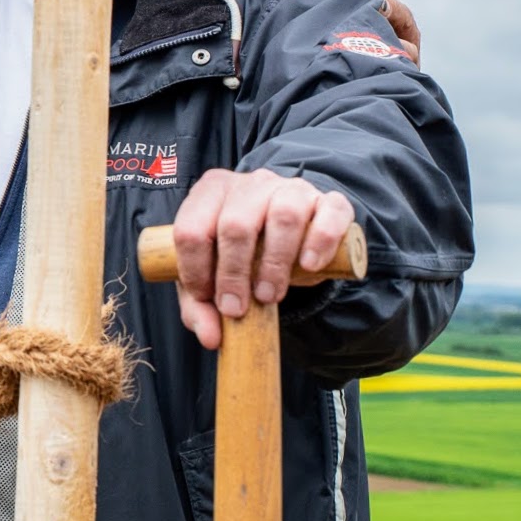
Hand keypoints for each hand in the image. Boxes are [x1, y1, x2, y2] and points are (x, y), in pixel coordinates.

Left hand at [169, 167, 356, 350]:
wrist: (293, 233)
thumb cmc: (245, 253)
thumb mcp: (214, 275)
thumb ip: (200, 306)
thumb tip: (210, 338)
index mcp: (211, 192)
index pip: (191, 229)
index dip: (195, 270)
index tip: (208, 299)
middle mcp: (250, 183)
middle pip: (235, 224)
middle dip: (233, 274)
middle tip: (237, 309)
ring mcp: (291, 188)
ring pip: (283, 216)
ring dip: (274, 264)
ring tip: (270, 296)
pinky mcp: (329, 201)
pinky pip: (329, 214)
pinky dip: (320, 241)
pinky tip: (310, 266)